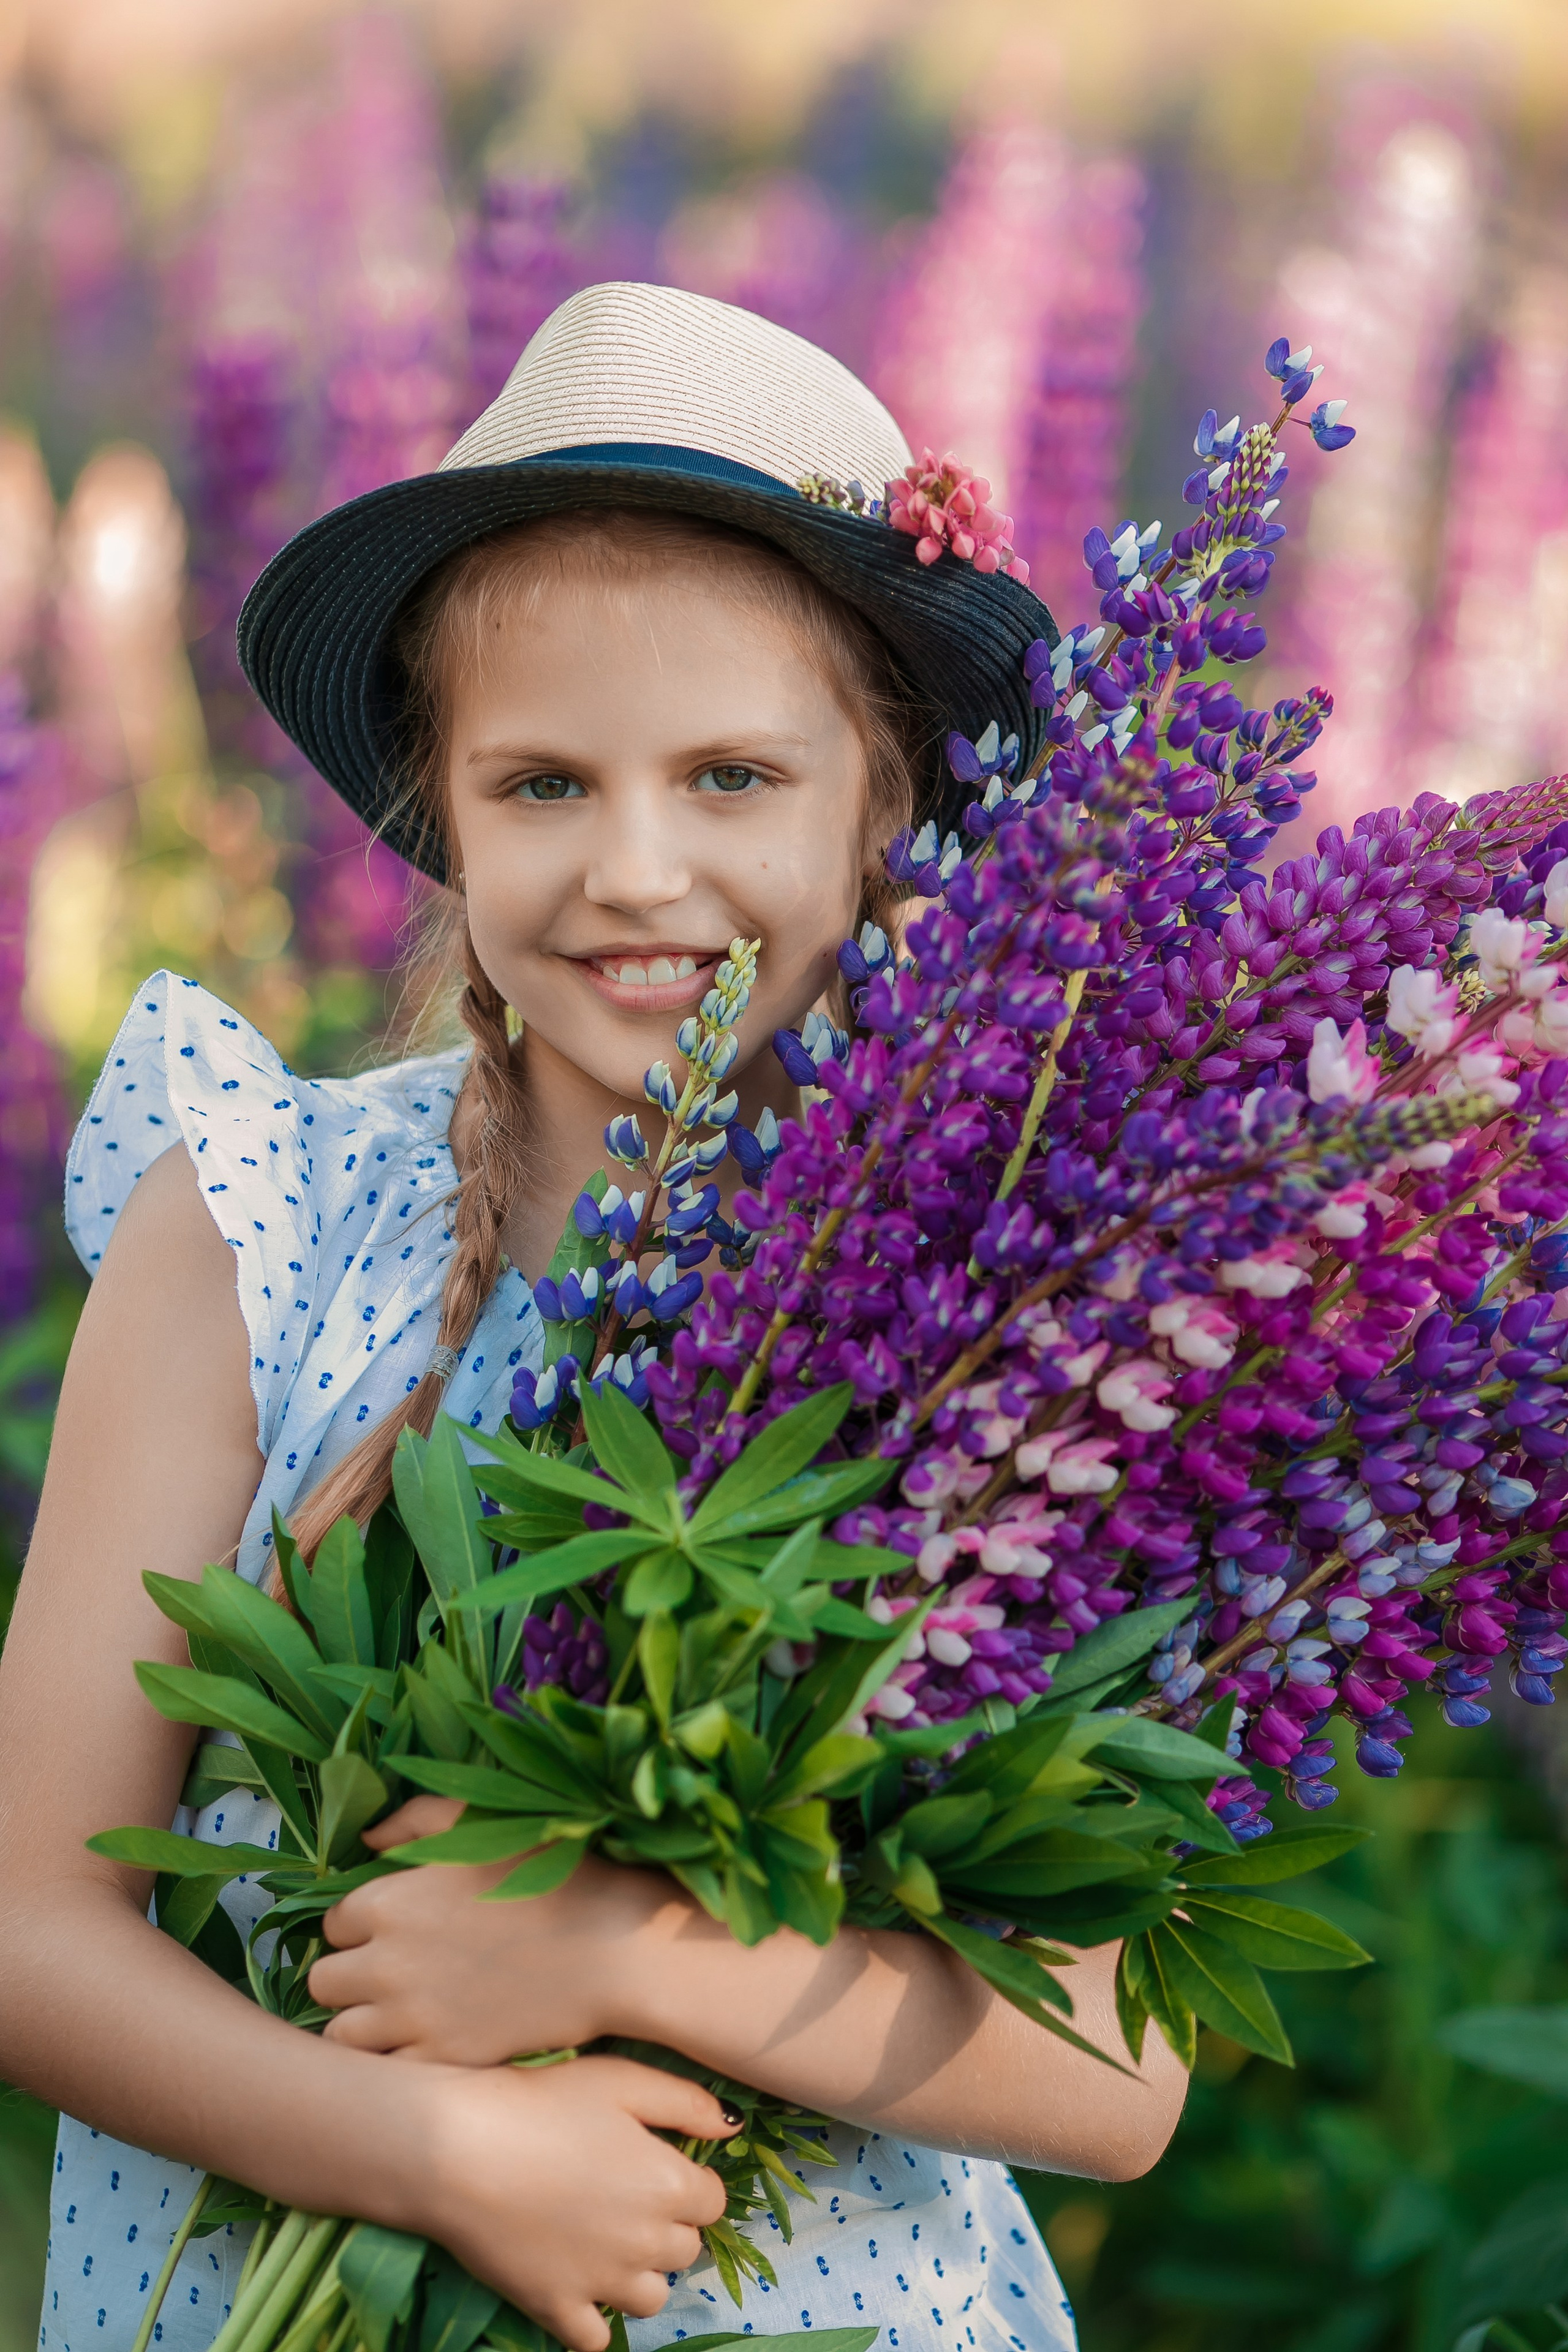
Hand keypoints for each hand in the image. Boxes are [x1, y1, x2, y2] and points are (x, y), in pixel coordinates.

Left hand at [310, 1797, 682, 2061]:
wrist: (613, 1948)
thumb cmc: (553, 1874)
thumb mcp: (481, 1822)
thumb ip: (416, 1820)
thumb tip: (369, 1838)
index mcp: (390, 1902)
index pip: (334, 1922)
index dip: (361, 1924)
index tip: (392, 1928)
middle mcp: (387, 1963)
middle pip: (324, 1981)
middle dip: (350, 1975)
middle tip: (390, 1972)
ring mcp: (412, 2018)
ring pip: (342, 2034)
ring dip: (362, 2022)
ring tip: (398, 2012)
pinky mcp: (442, 2059)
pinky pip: (385, 2070)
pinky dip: (395, 2058)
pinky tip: (426, 2040)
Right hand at [406, 2052, 734, 2350]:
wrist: (458, 2149)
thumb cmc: (542, 2102)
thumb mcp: (621, 2080)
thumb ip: (687, 2103)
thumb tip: (732, 2128)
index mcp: (668, 2186)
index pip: (712, 2202)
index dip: (687, 2181)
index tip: (654, 2165)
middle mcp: (646, 2244)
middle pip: (685, 2249)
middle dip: (666, 2225)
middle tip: (622, 2195)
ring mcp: (602, 2284)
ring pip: (651, 2298)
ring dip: (638, 2274)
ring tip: (602, 2240)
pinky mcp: (557, 2309)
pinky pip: (597, 2339)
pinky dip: (593, 2318)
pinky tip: (575, 2281)